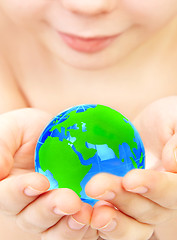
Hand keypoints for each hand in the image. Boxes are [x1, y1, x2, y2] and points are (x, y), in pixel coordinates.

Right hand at [0, 108, 97, 239]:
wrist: (49, 134)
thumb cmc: (25, 131)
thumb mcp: (10, 131)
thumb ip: (1, 148)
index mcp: (7, 188)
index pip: (7, 197)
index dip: (20, 192)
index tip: (40, 181)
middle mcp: (25, 207)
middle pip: (33, 219)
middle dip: (51, 210)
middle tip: (70, 200)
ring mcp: (49, 214)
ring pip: (54, 231)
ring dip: (70, 226)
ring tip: (85, 212)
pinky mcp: (72, 214)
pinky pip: (77, 229)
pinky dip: (89, 227)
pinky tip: (99, 216)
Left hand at [85, 96, 176, 239]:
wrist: (147, 129)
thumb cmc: (166, 120)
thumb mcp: (174, 119)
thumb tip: (173, 163)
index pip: (172, 190)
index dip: (154, 187)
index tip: (130, 179)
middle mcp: (164, 199)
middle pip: (149, 211)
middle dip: (123, 200)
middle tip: (95, 186)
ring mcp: (143, 205)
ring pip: (133, 224)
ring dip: (111, 219)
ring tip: (91, 212)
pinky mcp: (122, 205)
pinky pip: (114, 221)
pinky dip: (99, 221)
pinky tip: (83, 212)